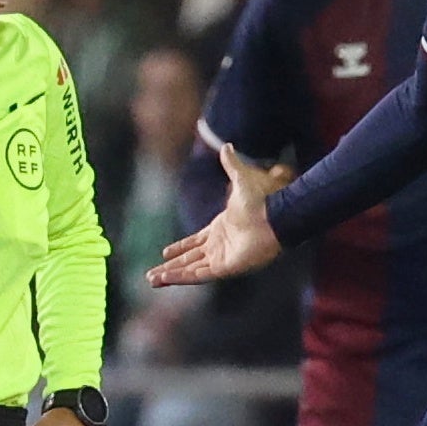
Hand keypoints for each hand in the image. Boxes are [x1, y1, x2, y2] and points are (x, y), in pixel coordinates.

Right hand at [150, 152, 288, 285]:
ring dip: (171, 275)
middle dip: (170, 267)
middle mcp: (219, 247)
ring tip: (152, 279)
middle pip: (189, 260)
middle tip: (151, 274)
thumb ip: (231, 165)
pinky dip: (182, 277)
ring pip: (191, 270)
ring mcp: (222, 258)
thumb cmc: (262, 201)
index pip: (195, 243)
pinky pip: (199, 275)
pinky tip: (167, 278)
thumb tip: (227, 146)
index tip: (165, 253)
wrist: (275, 215)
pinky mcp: (225, 267)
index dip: (180, 248)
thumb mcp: (241, 179)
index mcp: (220, 229)